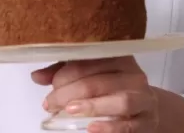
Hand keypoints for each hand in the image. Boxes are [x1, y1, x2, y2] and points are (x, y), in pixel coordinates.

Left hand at [32, 57, 157, 131]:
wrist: (147, 110)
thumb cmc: (113, 90)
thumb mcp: (91, 77)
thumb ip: (64, 74)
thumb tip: (36, 76)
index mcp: (119, 57)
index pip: (91, 60)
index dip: (66, 73)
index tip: (50, 86)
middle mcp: (134, 76)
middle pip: (100, 81)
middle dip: (70, 92)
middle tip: (51, 103)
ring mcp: (143, 99)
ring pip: (120, 100)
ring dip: (92, 106)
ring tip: (69, 111)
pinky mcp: (146, 122)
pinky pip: (129, 126)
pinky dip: (110, 128)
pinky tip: (92, 128)